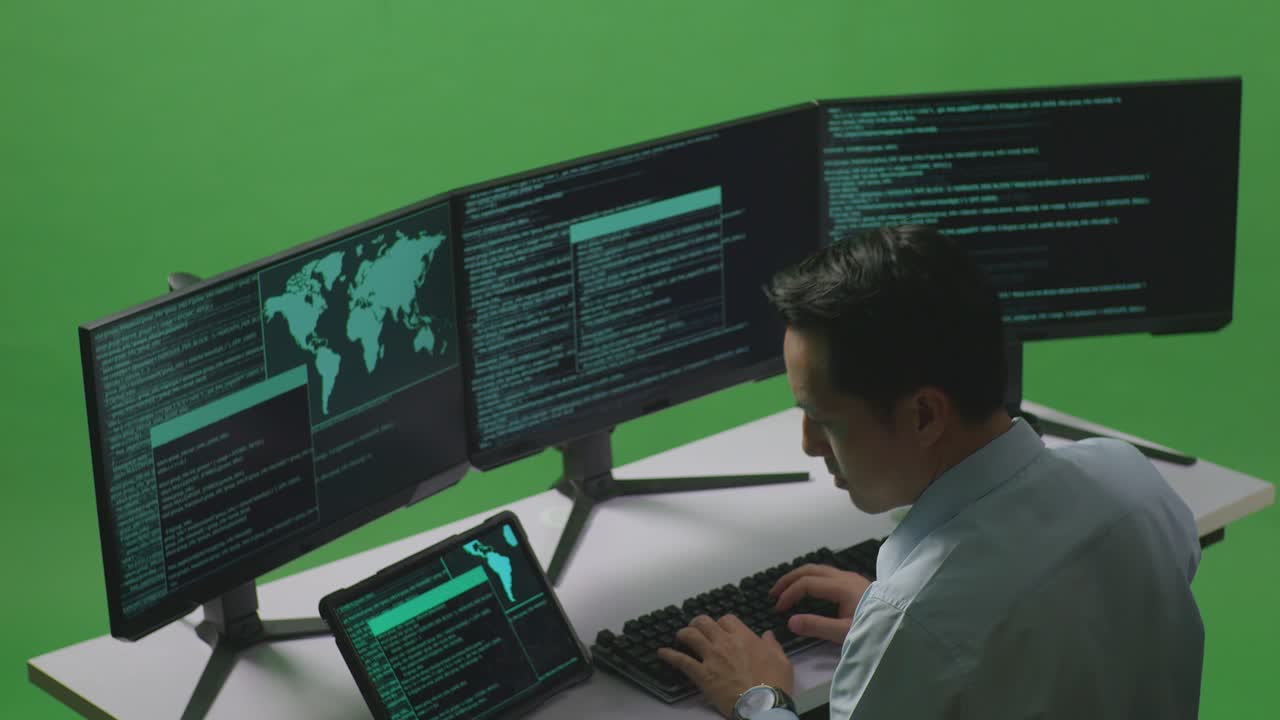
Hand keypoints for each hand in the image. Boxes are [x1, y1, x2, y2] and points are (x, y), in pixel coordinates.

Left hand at [657, 614, 793, 717]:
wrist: (763, 706)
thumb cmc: (774, 685)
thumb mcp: (782, 661)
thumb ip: (773, 645)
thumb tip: (768, 635)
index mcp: (744, 637)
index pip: (727, 619)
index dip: (722, 623)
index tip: (722, 629)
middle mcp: (725, 643)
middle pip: (705, 622)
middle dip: (699, 623)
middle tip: (697, 628)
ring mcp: (712, 657)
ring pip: (690, 635)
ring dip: (684, 634)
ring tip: (680, 636)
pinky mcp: (702, 674)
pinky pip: (681, 661)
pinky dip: (669, 655)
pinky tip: (661, 653)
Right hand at [769, 564, 870, 644]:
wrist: (902, 624)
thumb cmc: (874, 628)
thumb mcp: (844, 632)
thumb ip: (816, 626)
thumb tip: (790, 621)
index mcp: (841, 586)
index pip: (807, 583)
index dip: (789, 594)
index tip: (779, 610)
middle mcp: (845, 577)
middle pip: (810, 570)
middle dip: (789, 579)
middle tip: (774, 593)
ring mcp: (851, 578)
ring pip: (819, 569)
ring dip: (800, 577)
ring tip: (786, 589)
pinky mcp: (855, 583)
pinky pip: (827, 574)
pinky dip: (811, 579)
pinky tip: (809, 590)